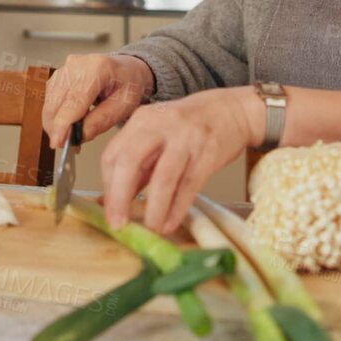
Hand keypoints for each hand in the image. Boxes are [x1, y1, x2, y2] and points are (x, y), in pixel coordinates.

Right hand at [42, 53, 153, 149]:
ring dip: (55, 123)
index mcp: (98, 68)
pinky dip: (55, 115)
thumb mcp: (124, 106)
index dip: (63, 123)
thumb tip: (79, 136)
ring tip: (72, 134)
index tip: (58, 142)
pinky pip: (50, 99)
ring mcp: (66, 67)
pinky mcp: (59, 74)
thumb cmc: (128, 85)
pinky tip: (68, 123)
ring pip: (50, 101)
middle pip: (56, 100)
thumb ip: (101, 121)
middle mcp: (77, 64)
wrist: (126, 69)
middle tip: (66, 145)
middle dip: (56, 127)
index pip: (74, 100)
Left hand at [100, 87, 260, 234]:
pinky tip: (170, 223)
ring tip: (150, 229)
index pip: (113, 154)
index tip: (108, 210)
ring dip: (154, 208)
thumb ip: (136, 167)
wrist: (232, 110)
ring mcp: (186, 138)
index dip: (107, 186)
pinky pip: (189, 186)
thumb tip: (108, 201)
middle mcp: (161, 125)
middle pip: (130, 161)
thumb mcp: (158, 136)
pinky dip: (177, 208)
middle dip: (120, 197)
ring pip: (163, 178)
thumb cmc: (191, 126)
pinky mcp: (208, 154)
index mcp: (142, 120)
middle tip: (118, 223)